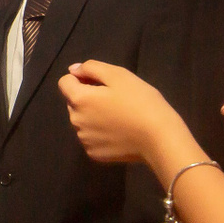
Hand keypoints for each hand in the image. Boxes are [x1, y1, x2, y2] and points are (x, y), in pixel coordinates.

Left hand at [57, 60, 187, 165]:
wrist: (159, 138)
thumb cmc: (140, 102)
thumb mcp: (119, 75)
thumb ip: (91, 68)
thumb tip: (73, 70)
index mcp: (79, 100)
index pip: (65, 82)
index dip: (81, 78)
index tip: (101, 82)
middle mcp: (75, 121)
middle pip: (73, 102)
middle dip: (87, 97)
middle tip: (114, 98)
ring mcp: (84, 140)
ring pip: (82, 121)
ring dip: (92, 115)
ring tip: (118, 116)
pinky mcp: (94, 154)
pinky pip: (91, 138)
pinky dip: (100, 133)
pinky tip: (119, 132)